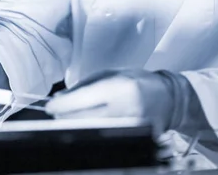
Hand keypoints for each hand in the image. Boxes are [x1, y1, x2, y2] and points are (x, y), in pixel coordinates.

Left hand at [45, 69, 174, 135]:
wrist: (167, 99)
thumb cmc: (137, 82)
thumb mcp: (111, 74)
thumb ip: (85, 86)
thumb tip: (60, 98)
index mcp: (120, 88)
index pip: (84, 100)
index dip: (63, 105)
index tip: (50, 106)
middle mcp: (125, 109)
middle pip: (84, 121)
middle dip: (65, 118)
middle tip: (57, 113)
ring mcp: (130, 129)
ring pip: (90, 134)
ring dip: (75, 128)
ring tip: (69, 120)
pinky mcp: (133, 142)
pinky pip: (103, 141)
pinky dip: (90, 135)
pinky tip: (86, 129)